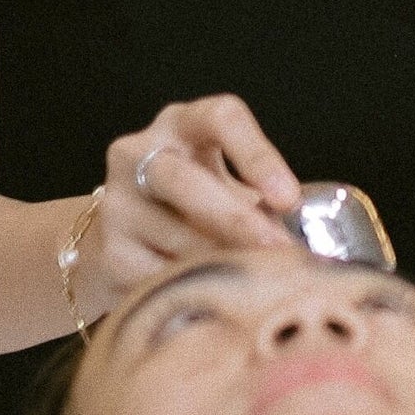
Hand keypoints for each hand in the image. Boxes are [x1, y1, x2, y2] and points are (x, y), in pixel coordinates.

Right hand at [76, 94, 298, 317]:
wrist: (123, 239)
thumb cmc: (196, 206)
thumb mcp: (226, 186)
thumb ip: (261, 204)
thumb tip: (307, 250)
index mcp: (181, 125)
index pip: (219, 118)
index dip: (257, 155)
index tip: (289, 199)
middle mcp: (138, 154)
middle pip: (182, 180)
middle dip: (235, 219)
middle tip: (278, 251)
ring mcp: (116, 204)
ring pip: (173, 237)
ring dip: (221, 262)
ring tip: (258, 282)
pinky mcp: (107, 253)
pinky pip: (157, 277)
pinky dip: (192, 288)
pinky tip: (215, 297)